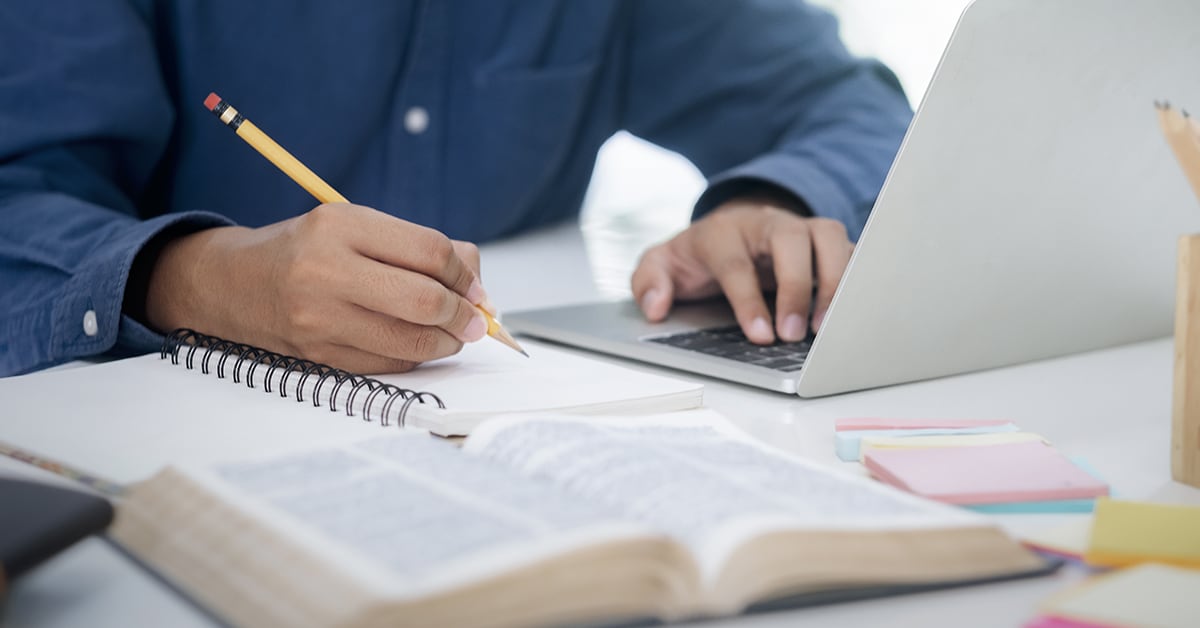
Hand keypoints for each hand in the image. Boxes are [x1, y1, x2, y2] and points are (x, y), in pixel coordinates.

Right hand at [143, 203, 488, 372]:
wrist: (234, 285)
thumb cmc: (306, 250)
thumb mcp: (356, 226)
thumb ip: (417, 246)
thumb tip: (476, 279)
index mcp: (340, 225)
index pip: (429, 252)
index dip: (464, 274)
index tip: (474, 287)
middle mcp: (326, 271)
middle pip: (424, 301)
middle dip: (462, 314)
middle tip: (474, 319)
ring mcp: (319, 319)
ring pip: (410, 342)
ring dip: (445, 342)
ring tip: (452, 334)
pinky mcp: (319, 356)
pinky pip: (388, 364)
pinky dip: (414, 357)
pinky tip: (416, 344)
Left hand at [631, 199, 852, 343]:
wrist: (728, 229)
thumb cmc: (698, 255)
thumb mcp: (661, 264)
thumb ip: (649, 281)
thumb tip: (655, 307)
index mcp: (723, 232)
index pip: (737, 263)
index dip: (749, 301)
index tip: (761, 336)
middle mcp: (766, 223)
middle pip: (792, 240)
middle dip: (797, 287)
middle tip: (794, 334)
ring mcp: (800, 228)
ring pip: (829, 238)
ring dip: (835, 281)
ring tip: (828, 327)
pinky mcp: (825, 243)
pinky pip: (851, 252)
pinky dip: (856, 280)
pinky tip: (850, 314)